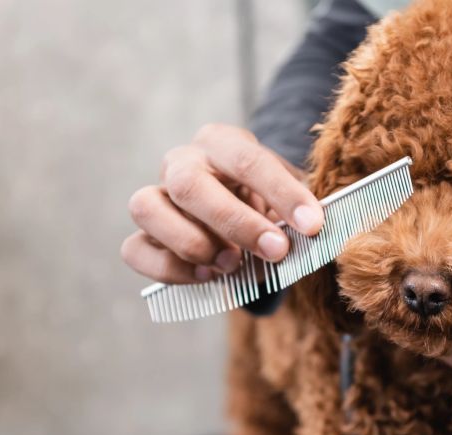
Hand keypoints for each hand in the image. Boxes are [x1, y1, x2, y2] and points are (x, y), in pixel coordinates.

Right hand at [121, 123, 323, 283]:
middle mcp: (183, 162)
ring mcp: (156, 196)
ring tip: (231, 264)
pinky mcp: (143, 234)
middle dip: (235, 222)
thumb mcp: (293, 200)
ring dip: (191, 242)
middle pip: (189, 183)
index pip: (246, 159)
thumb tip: (317, 232)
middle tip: (276, 250)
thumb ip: (302, 212)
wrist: (248, 222)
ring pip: (146, 207)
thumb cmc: (271, 207)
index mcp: (222, 143)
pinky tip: (206, 275)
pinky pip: (135, 249)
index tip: (312, 224)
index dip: (281, 192)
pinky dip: (170, 268)